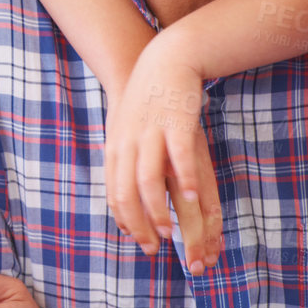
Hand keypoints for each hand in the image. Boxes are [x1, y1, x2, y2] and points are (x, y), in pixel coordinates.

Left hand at [103, 35, 223, 272]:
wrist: (162, 59)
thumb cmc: (146, 101)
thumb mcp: (126, 131)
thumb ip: (126, 162)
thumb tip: (128, 197)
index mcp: (116, 148)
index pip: (115, 194)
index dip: (126, 222)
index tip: (141, 243)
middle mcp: (129, 144)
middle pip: (128, 193)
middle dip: (140, 225)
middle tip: (152, 248)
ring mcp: (151, 133)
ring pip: (148, 179)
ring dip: (157, 210)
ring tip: (168, 233)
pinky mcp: (176, 122)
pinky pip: (178, 154)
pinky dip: (184, 178)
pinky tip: (191, 197)